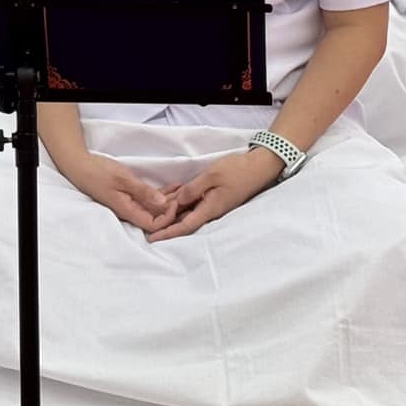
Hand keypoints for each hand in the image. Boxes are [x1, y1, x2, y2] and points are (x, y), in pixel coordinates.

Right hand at [61, 152, 174, 233]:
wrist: (80, 166)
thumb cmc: (99, 172)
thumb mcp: (123, 179)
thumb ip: (143, 192)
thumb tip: (163, 203)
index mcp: (128, 210)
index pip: (153, 225)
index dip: (167, 217)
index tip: (176, 202)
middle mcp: (130, 210)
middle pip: (156, 218)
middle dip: (173, 208)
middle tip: (187, 195)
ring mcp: (130, 204)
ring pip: (154, 208)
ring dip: (169, 200)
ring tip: (184, 189)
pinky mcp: (129, 195)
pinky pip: (149, 199)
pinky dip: (161, 194)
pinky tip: (173, 186)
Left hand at [149, 150, 281, 241]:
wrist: (259, 166)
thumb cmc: (237, 170)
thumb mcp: (212, 175)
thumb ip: (193, 189)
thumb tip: (177, 201)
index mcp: (210, 208)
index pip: (185, 226)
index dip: (167, 233)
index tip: (152, 238)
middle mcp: (210, 210)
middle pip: (183, 221)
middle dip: (165, 223)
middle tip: (145, 224)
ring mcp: (213, 204)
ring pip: (187, 212)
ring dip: (171, 213)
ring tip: (153, 211)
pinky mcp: (214, 197)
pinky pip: (193, 203)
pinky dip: (180, 201)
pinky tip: (170, 197)